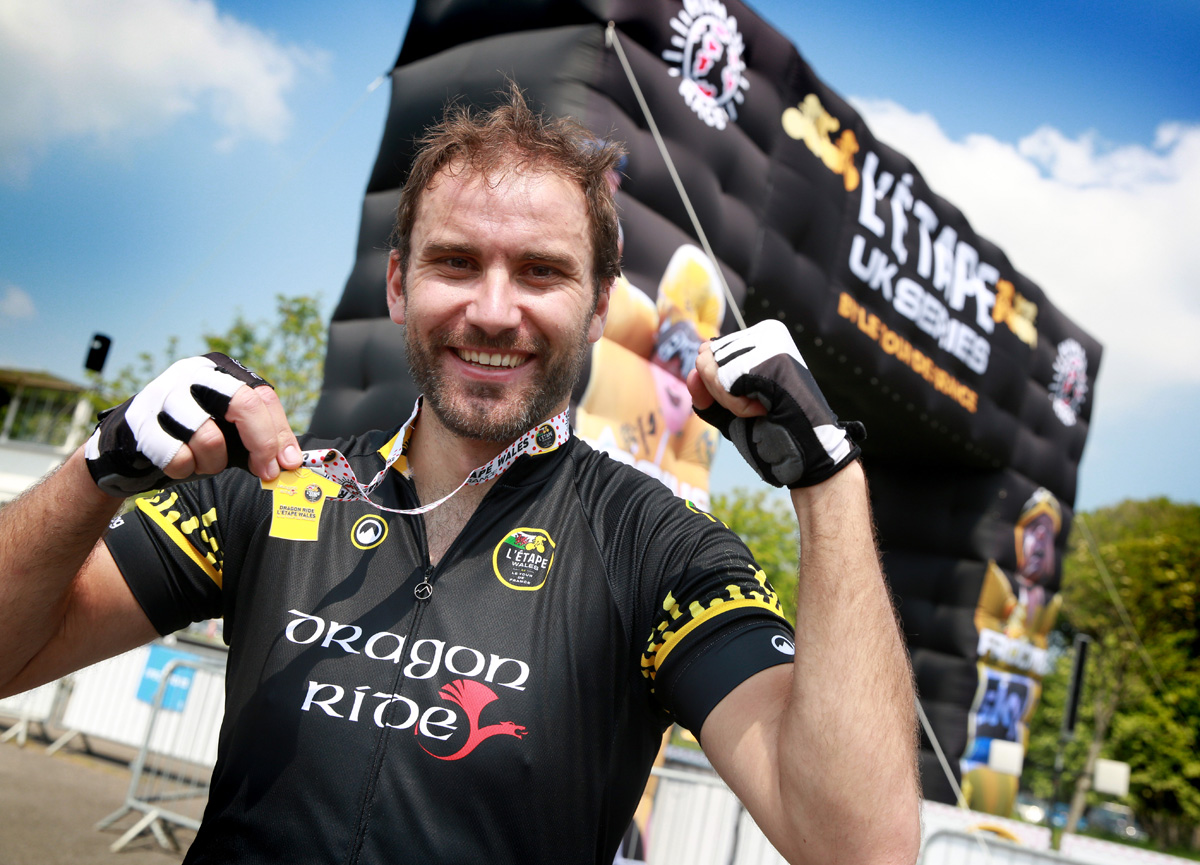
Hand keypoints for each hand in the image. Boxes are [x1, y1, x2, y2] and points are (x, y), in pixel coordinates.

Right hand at [84, 353, 300, 495]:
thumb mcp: (229, 433)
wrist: (127, 446)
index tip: (288, 464)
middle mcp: (194, 374)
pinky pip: (178, 456)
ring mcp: (164, 393)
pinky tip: (181, 465)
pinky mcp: (140, 421)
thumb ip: (260, 441)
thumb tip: (290, 462)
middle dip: (261, 444)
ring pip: (209, 436)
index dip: (280, 433)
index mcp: (221, 371)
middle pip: (243, 403)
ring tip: (206, 463)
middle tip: (265, 472)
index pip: (263, 396)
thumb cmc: (188, 438)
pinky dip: (185, 470)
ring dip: (214, 462)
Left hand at [686, 320, 863, 487]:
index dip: (719, 389)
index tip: (752, 401)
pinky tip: (763, 409)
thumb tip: (692, 373)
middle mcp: (764, 333)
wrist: (806, 452)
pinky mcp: (770, 357)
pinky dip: (737, 405)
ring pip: (711, 371)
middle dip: (722, 395)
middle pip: (705, 360)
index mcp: (758, 339)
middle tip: (757, 407)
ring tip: (763, 407)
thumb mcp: (729, 410)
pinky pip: (724, 382)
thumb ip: (706, 391)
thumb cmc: (772, 430)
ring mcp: (769, 342)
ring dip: (731, 402)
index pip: (707, 355)